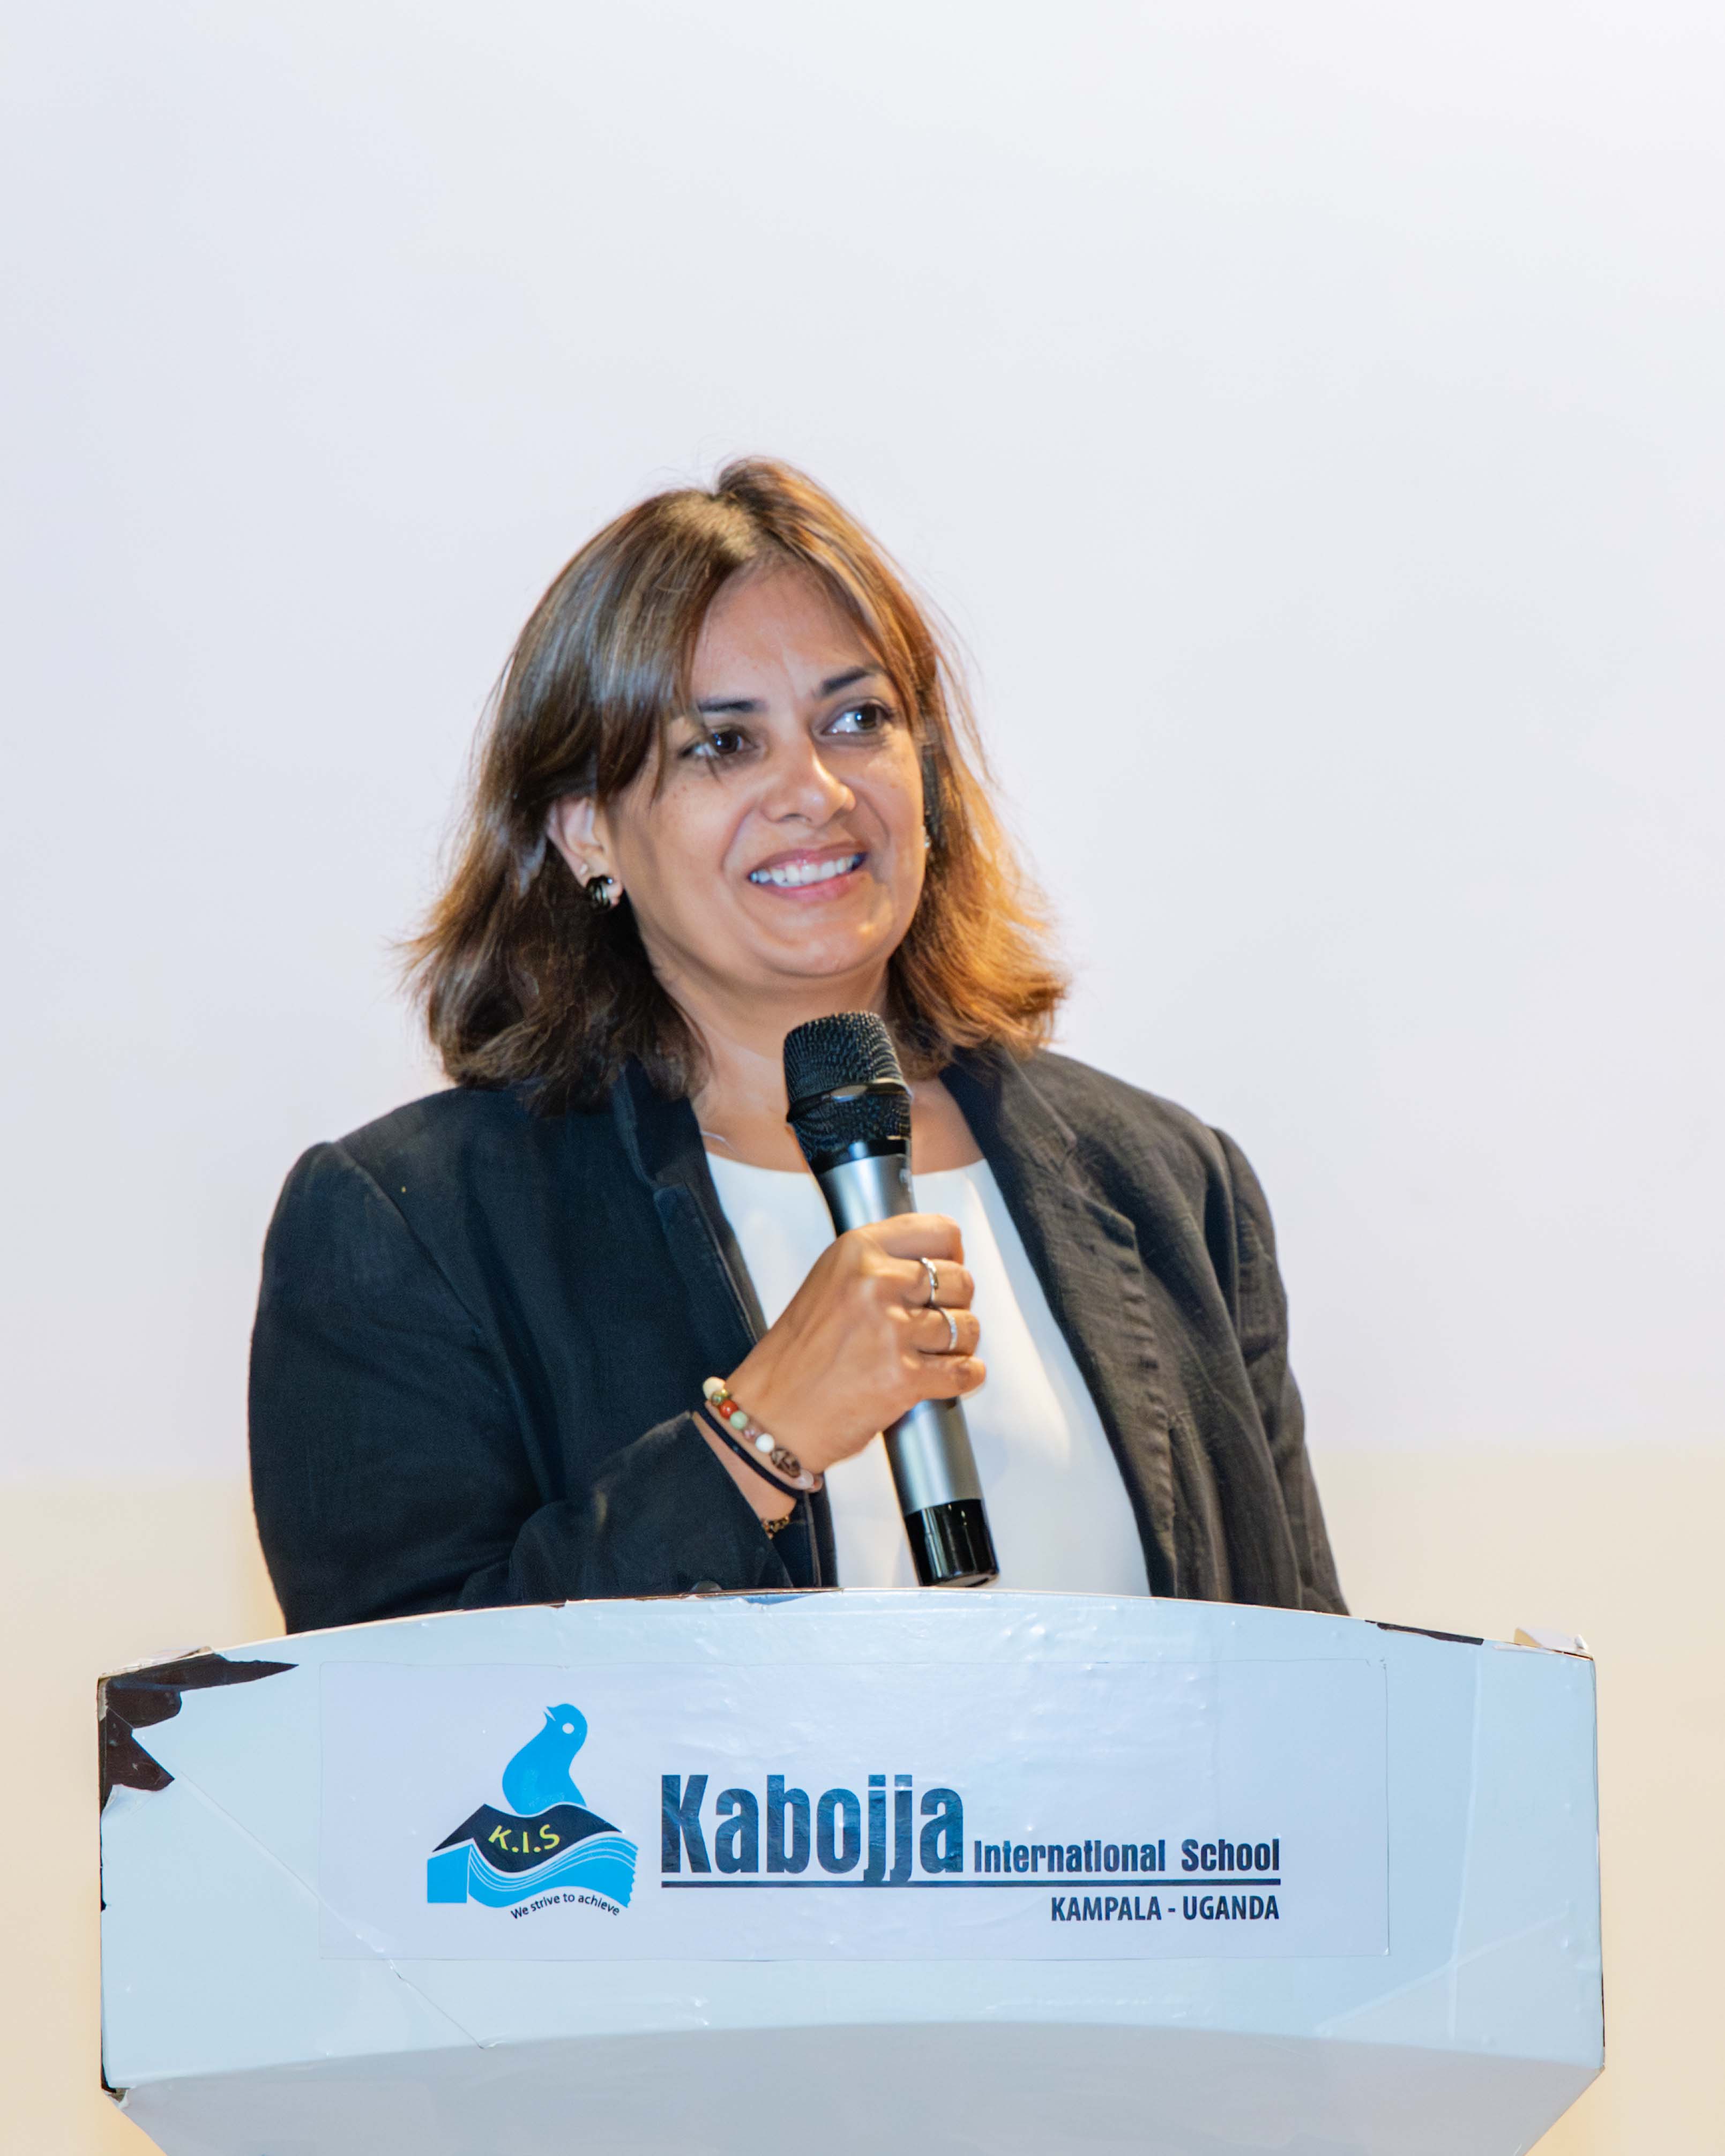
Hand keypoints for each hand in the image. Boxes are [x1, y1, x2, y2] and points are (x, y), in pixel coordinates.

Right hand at [720, 1215, 981, 1481]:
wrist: (771, 1414)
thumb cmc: (798, 1355)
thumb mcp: (830, 1282)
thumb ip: (880, 1266)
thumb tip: (942, 1265)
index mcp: (857, 1251)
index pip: (940, 1232)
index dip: (952, 1257)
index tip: (943, 1274)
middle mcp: (875, 1283)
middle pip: (960, 1280)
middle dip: (956, 1304)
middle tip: (932, 1323)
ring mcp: (891, 1331)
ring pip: (966, 1327)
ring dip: (959, 1344)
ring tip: (932, 1354)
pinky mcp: (903, 1378)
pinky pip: (966, 1370)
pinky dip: (966, 1376)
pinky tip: (946, 1377)